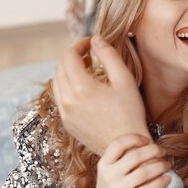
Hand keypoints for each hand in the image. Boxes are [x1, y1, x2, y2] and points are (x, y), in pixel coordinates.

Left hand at [52, 36, 149, 154]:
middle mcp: (68, 100)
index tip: (90, 43)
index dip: (79, 44)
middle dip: (73, 56)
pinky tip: (83, 87)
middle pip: (60, 67)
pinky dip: (66, 86)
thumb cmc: (130, 114)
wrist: (126, 147)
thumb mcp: (125, 81)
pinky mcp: (67, 123)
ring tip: (86, 69)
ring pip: (56, 82)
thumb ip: (109, 56)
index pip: (69, 56)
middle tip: (90, 54)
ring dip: (68, 70)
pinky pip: (59, 97)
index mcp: (82, 88)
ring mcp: (65, 113)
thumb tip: (96, 40)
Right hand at [79, 134, 171, 187]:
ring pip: (144, 172)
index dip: (135, 138)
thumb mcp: (108, 171)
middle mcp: (109, 175)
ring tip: (167, 165)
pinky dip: (160, 183)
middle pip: (135, 156)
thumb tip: (150, 145)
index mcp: (104, 163)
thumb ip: (122, 159)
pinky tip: (168, 179)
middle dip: (154, 151)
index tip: (147, 140)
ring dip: (160, 166)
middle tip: (163, 152)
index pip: (118, 144)